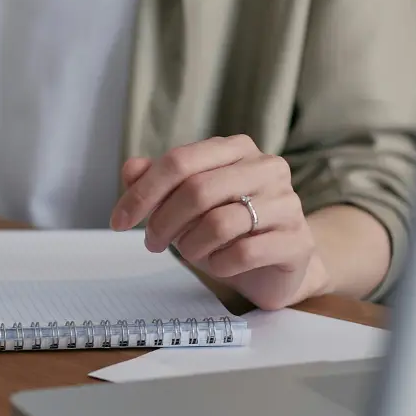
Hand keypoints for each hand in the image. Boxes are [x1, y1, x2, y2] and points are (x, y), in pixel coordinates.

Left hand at [109, 135, 329, 309]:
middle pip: (196, 190)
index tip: (118, 221)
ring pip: (218, 223)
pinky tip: (219, 265)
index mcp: (236, 150)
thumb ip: (158, 183)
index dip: (142, 192)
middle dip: (163, 222)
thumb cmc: (227, 229)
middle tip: (153, 243)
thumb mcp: (185, 205)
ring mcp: (287, 203)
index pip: (179, 162)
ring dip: (191, 246)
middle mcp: (266, 167)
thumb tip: (131, 169)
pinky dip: (219, 264)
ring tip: (192, 253)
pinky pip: (243, 253)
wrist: (277, 266)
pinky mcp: (297, 241)